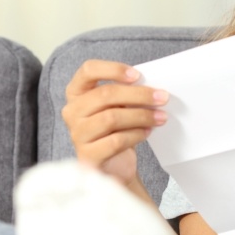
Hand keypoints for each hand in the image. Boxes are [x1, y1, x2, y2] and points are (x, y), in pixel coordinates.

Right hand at [61, 60, 168, 187]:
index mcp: (77, 93)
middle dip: (138, 95)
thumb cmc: (116, 129)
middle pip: (105, 94)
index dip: (113, 69)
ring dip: (141, 116)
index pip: (88, 70)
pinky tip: (147, 132)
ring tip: (160, 117)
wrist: (114, 164)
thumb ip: (126, 93)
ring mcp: (77, 134)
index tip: (137, 75)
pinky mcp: (87, 155)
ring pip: (111, 118)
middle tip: (162, 98)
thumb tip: (152, 87)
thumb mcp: (119, 106)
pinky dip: (136, 135)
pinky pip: (115, 141)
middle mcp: (72, 111)